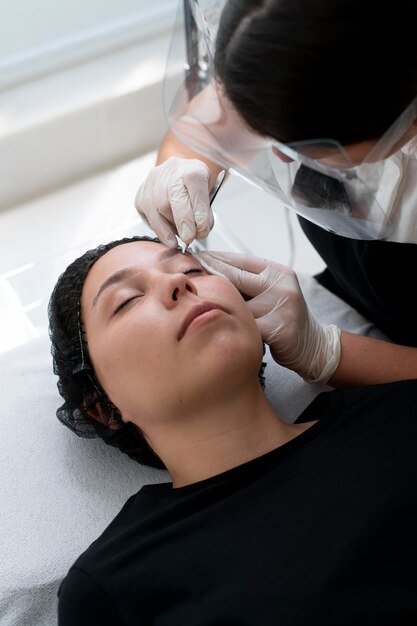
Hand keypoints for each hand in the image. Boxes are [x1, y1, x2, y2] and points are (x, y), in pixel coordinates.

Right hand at [134, 157, 213, 246]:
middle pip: (173, 196)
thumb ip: (205, 212)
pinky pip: (148, 217)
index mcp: (192, 168)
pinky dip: (160, 230)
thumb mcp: (209, 196)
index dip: (199, 208)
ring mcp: (152, 182)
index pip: (194, 182)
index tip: (202, 228)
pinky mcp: (140, 195)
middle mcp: (170, 171)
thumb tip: (199, 231)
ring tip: (182, 236)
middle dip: (183, 221)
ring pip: (158, 208)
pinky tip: (168, 236)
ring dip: (171, 228)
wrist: (179, 178)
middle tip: (189, 238)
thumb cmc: (196, 190)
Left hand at [195, 250, 340, 384]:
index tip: (193, 259)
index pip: (239, 260)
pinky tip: (214, 329)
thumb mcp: (271, 292)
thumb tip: (209, 270)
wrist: (312, 347)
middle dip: (208, 277)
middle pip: (233, 277)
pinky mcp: (278, 329)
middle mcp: (281, 285)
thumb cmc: (284, 319)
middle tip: (185, 277)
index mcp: (278, 272)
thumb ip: (248, 282)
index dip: (213, 259)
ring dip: (216, 307)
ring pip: (235, 304)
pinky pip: (243, 326)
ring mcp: (281, 306)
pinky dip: (228, 328)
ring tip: (195, 307)